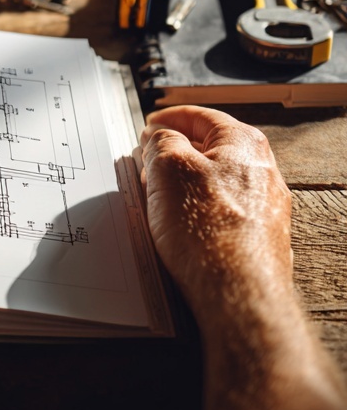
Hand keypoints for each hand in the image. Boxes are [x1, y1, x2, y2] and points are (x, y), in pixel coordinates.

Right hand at [139, 105, 292, 317]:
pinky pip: (220, 211)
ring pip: (213, 182)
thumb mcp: (167, 166)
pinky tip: (178, 226)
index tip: (149, 126)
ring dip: (182, 184)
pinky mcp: (258, 237)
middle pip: (209, 149)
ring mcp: (263, 207)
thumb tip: (159, 136)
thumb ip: (160, 141)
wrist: (237, 292)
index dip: (168, 118)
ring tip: (156, 197)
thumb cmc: (208, 231)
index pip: (201, 116)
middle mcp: (261, 171)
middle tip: (146, 162)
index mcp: (244, 144)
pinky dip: (196, 210)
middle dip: (173, 153)